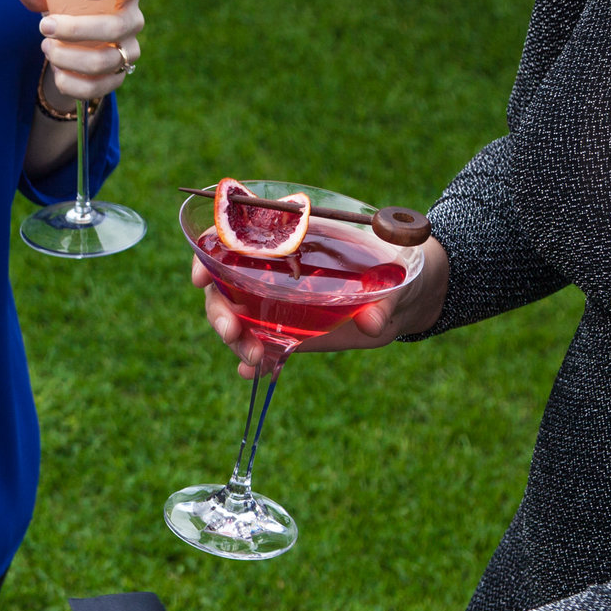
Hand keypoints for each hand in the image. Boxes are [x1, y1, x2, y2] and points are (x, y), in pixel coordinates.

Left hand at [14, 0, 145, 104]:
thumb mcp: (58, 1)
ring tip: (47, 47)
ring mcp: (129, 52)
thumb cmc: (72, 12)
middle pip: (114, 28)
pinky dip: (69, 81)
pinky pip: (94, 87)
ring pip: (102, 61)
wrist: (80, 47)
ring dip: (66, 57)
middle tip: (44, 26)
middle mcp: (134, 22)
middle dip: (74, 29)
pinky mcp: (118, 78)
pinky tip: (56, 71)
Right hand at [199, 234, 452, 378]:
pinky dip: (250, 361)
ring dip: (235, 339)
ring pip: (236, 317)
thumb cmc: (401, 267)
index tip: (201, 278)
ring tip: (255, 359)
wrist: (409, 297)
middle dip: (219, 310)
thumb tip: (372, 323)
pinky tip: (251, 374)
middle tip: (232, 333)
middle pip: (225, 284)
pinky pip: (260, 344)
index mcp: (292, 237)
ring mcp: (278, 301)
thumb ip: (383, 296)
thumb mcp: (396, 275)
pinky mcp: (289, 331)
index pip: (234, 236)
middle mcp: (275, 268)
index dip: (208, 254)